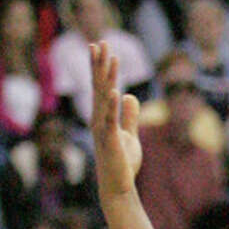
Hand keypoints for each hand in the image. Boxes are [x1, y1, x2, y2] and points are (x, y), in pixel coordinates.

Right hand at [90, 42, 141, 199]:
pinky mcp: (110, 141)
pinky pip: (111, 120)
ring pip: (104, 98)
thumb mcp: (130, 134)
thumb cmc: (122, 162)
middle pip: (98, 87)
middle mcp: (99, 119)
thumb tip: (130, 96)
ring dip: (107, 77)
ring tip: (110, 58)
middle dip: (100, 64)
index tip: (100, 46)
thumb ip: (129, 115)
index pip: (101, 87)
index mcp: (104, 116)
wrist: (118, 186)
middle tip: (99, 42)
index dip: (101, 67)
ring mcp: (102, 129)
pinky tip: (115, 91)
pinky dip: (113, 106)